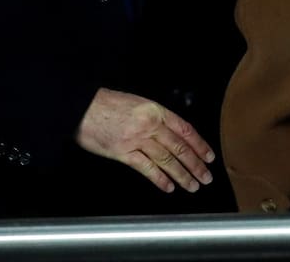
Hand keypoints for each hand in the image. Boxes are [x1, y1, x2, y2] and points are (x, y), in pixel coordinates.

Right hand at [76, 87, 215, 193]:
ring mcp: (137, 139)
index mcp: (154, 110)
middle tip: (206, 177)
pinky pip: (147, 168)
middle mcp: (149, 125)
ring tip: (192, 185)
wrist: (80, 105)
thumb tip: (166, 133)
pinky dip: (160, 179)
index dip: (199, 144)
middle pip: (179, 147)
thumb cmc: (104, 103)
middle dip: (196, 164)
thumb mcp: (135, 103)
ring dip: (182, 175)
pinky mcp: (123, 152)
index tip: (208, 156)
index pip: (185, 129)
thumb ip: (152, 117)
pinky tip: (168, 186)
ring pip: (167, 160)